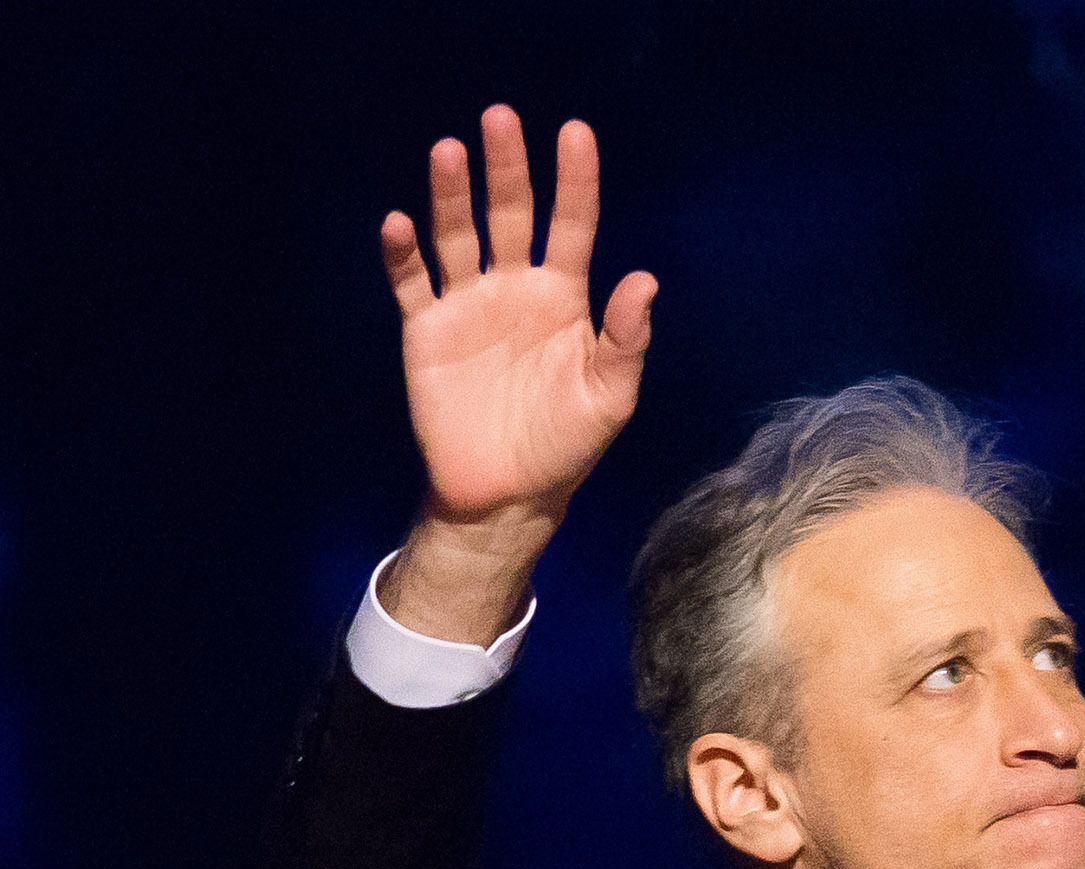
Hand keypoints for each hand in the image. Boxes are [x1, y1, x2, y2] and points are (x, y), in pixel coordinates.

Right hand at [376, 108, 654, 641]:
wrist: (506, 495)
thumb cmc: (566, 445)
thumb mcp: (609, 398)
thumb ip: (625, 340)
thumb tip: (644, 279)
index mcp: (565, 300)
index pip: (573, 226)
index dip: (575, 182)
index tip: (575, 134)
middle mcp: (515, 288)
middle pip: (510, 214)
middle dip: (507, 168)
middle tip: (500, 118)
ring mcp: (468, 304)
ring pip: (457, 234)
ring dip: (451, 195)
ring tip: (449, 152)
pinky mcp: (427, 328)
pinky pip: (412, 281)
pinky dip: (403, 253)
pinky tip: (400, 225)